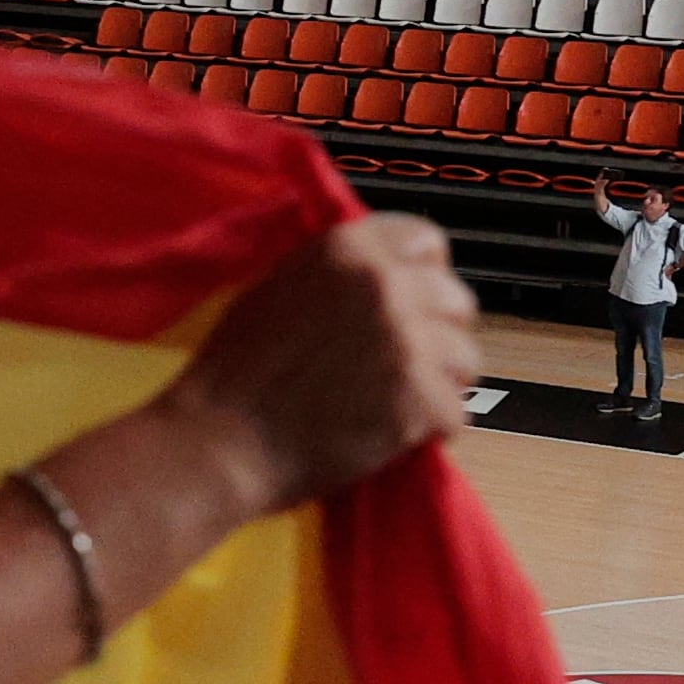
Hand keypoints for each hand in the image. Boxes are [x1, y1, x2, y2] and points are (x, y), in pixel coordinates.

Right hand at [160, 216, 479, 517]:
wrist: (218, 442)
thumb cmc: (233, 373)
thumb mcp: (276, 288)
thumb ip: (336, 272)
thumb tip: (380, 271)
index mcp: (346, 248)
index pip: (426, 241)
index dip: (418, 276)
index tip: (402, 304)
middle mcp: (383, 285)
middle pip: (457, 301)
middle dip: (435, 333)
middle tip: (393, 364)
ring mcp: (407, 343)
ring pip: (465, 359)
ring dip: (436, 384)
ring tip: (388, 402)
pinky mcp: (420, 401)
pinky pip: (453, 414)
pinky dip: (426, 430)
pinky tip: (384, 433)